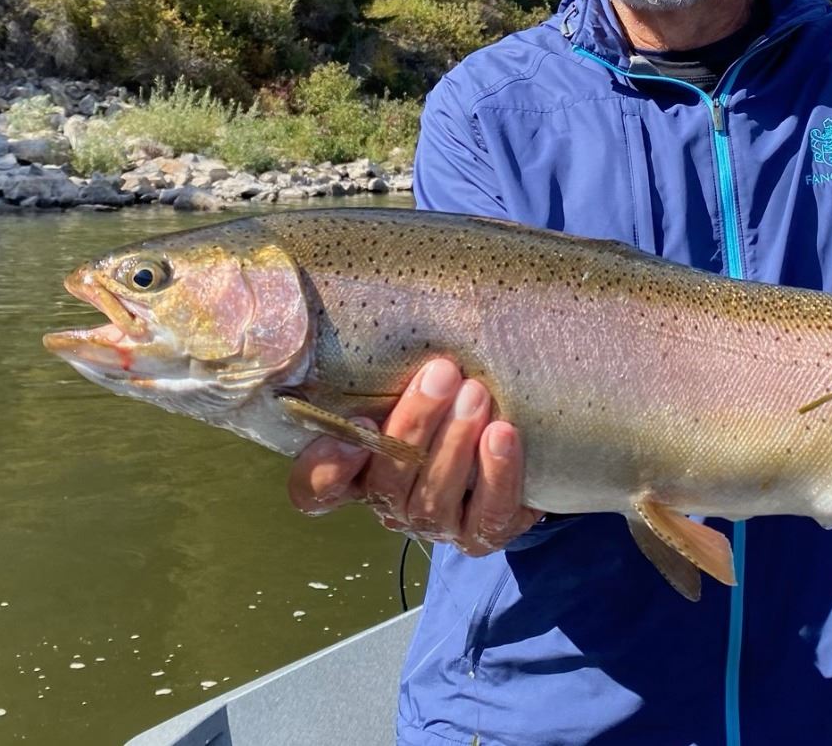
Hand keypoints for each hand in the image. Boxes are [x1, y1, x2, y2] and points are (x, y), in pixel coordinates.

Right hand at [286, 357, 541, 555]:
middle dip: (413, 426)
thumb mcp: (408, 379)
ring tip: (476, 394)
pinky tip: (503, 435)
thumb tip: (350, 299)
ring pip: (432, 500)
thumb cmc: (448, 394)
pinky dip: (496, 474)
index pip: (315, 489)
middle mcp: (390, 504)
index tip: (357, 417)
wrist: (515, 433)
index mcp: (358, 470)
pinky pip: (488, 513)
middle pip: (385, 483)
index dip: (326, 466)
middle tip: (442, 373)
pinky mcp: (483, 532)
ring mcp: (435, 524)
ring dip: (454, 444)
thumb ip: (383, 365)